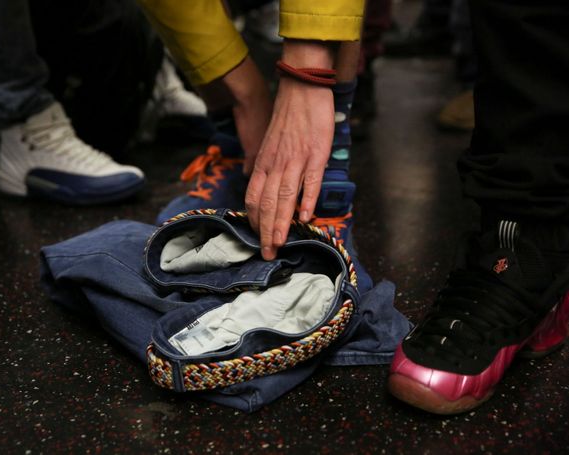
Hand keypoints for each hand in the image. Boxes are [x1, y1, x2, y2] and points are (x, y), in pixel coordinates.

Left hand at [245, 76, 333, 259]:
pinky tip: (305, 218)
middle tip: (266, 253)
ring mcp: (295, 161)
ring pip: (284, 198)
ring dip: (281, 224)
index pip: (254, 199)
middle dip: (266, 232)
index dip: (255, 222)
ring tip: (280, 244)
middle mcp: (276, 165)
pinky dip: (307, 201)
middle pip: (267, 204)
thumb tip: (261, 189)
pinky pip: (310, 181)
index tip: (257, 240)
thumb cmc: (287, 119)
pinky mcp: (315, 155)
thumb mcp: (269, 145)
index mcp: (264, 164)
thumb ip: (266, 168)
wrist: (302, 90)